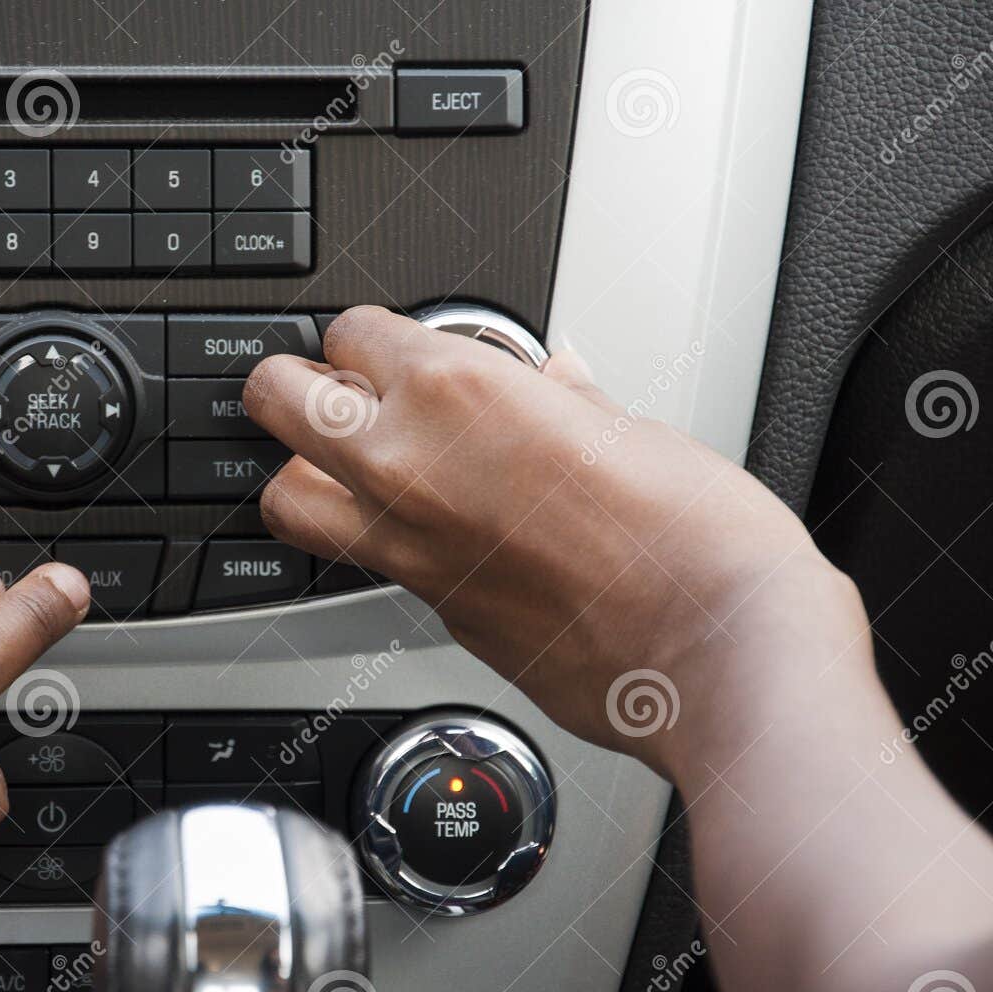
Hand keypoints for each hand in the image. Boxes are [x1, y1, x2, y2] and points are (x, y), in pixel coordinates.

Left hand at [245, 305, 865, 772]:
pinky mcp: (430, 612)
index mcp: (457, 392)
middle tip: (329, 388)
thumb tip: (552, 381)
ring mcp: (407, 548)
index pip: (350, 331)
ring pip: (288, 499)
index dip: (368, 336)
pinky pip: (366, 562)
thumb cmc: (698, 538)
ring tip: (349, 466)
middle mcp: (409, 467)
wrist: (720, 653)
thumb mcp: (631, 426)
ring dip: (304, 474)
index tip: (392, 347)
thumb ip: (565, 400)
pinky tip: (432, 530)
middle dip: (293, 385)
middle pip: (277, 401)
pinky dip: (378, 540)